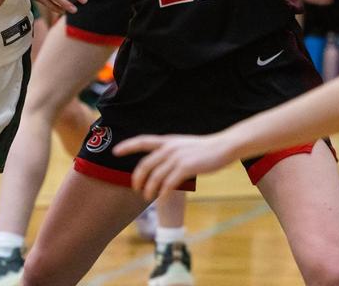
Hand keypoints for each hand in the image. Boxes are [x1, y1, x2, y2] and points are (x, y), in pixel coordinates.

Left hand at [112, 133, 232, 199]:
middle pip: (145, 164)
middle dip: (137, 178)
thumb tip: (161, 166)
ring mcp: (177, 157)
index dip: (127, 146)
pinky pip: (168, 183)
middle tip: (136, 188)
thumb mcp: (184, 146)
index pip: (142, 141)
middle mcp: (169, 148)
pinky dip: (162, 192)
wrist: (224, 146)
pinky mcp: (185, 167)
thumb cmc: (205, 149)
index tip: (115, 151)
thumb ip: (171, 153)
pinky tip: (161, 198)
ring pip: (155, 176)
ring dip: (149, 189)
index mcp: (167, 141)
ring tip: (147, 197)